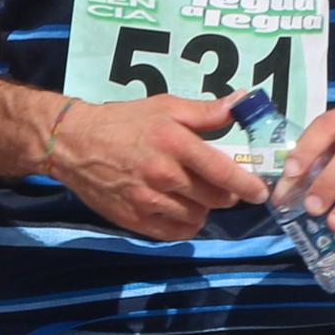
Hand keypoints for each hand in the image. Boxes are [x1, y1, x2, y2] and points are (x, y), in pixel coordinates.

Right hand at [44, 93, 261, 239]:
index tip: (260, 192)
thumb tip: (242, 101)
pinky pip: (175, 233)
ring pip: (197, 217)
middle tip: (219, 185)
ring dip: (202, 208)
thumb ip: (206, 112)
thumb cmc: (123, 122)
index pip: (222, 172)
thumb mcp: (165, 107)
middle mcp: (164, 175)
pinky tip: (179, 210)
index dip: (247, 185)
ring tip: (192, 195)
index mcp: (175, 144)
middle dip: (225, 194)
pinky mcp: (135, 220)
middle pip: (215, 199)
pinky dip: (184, 225)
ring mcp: (148, 201)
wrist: (74, 144)